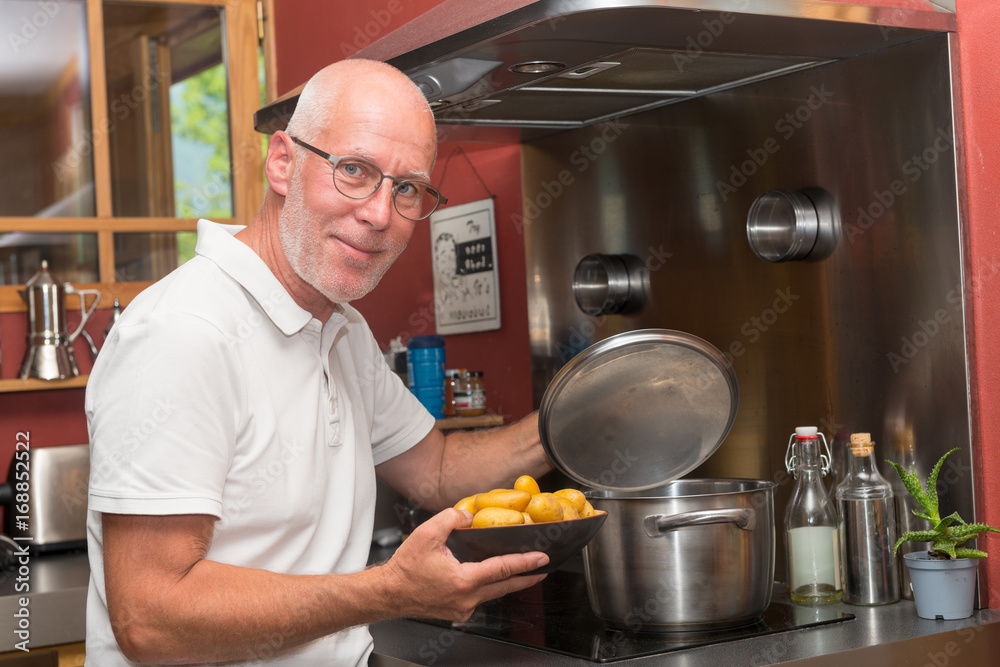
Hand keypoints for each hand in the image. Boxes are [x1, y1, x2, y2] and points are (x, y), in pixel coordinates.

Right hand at [377, 508, 547, 621]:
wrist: (389, 593)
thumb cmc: (405, 568)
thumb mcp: (427, 534)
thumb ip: (451, 518)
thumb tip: (469, 515)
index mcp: (463, 581)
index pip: (502, 569)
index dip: (525, 563)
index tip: (542, 558)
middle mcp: (466, 599)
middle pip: (505, 587)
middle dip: (527, 578)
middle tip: (543, 569)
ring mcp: (462, 608)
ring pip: (493, 594)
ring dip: (508, 583)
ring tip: (522, 572)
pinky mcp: (457, 612)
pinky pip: (479, 598)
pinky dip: (489, 588)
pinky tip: (491, 579)